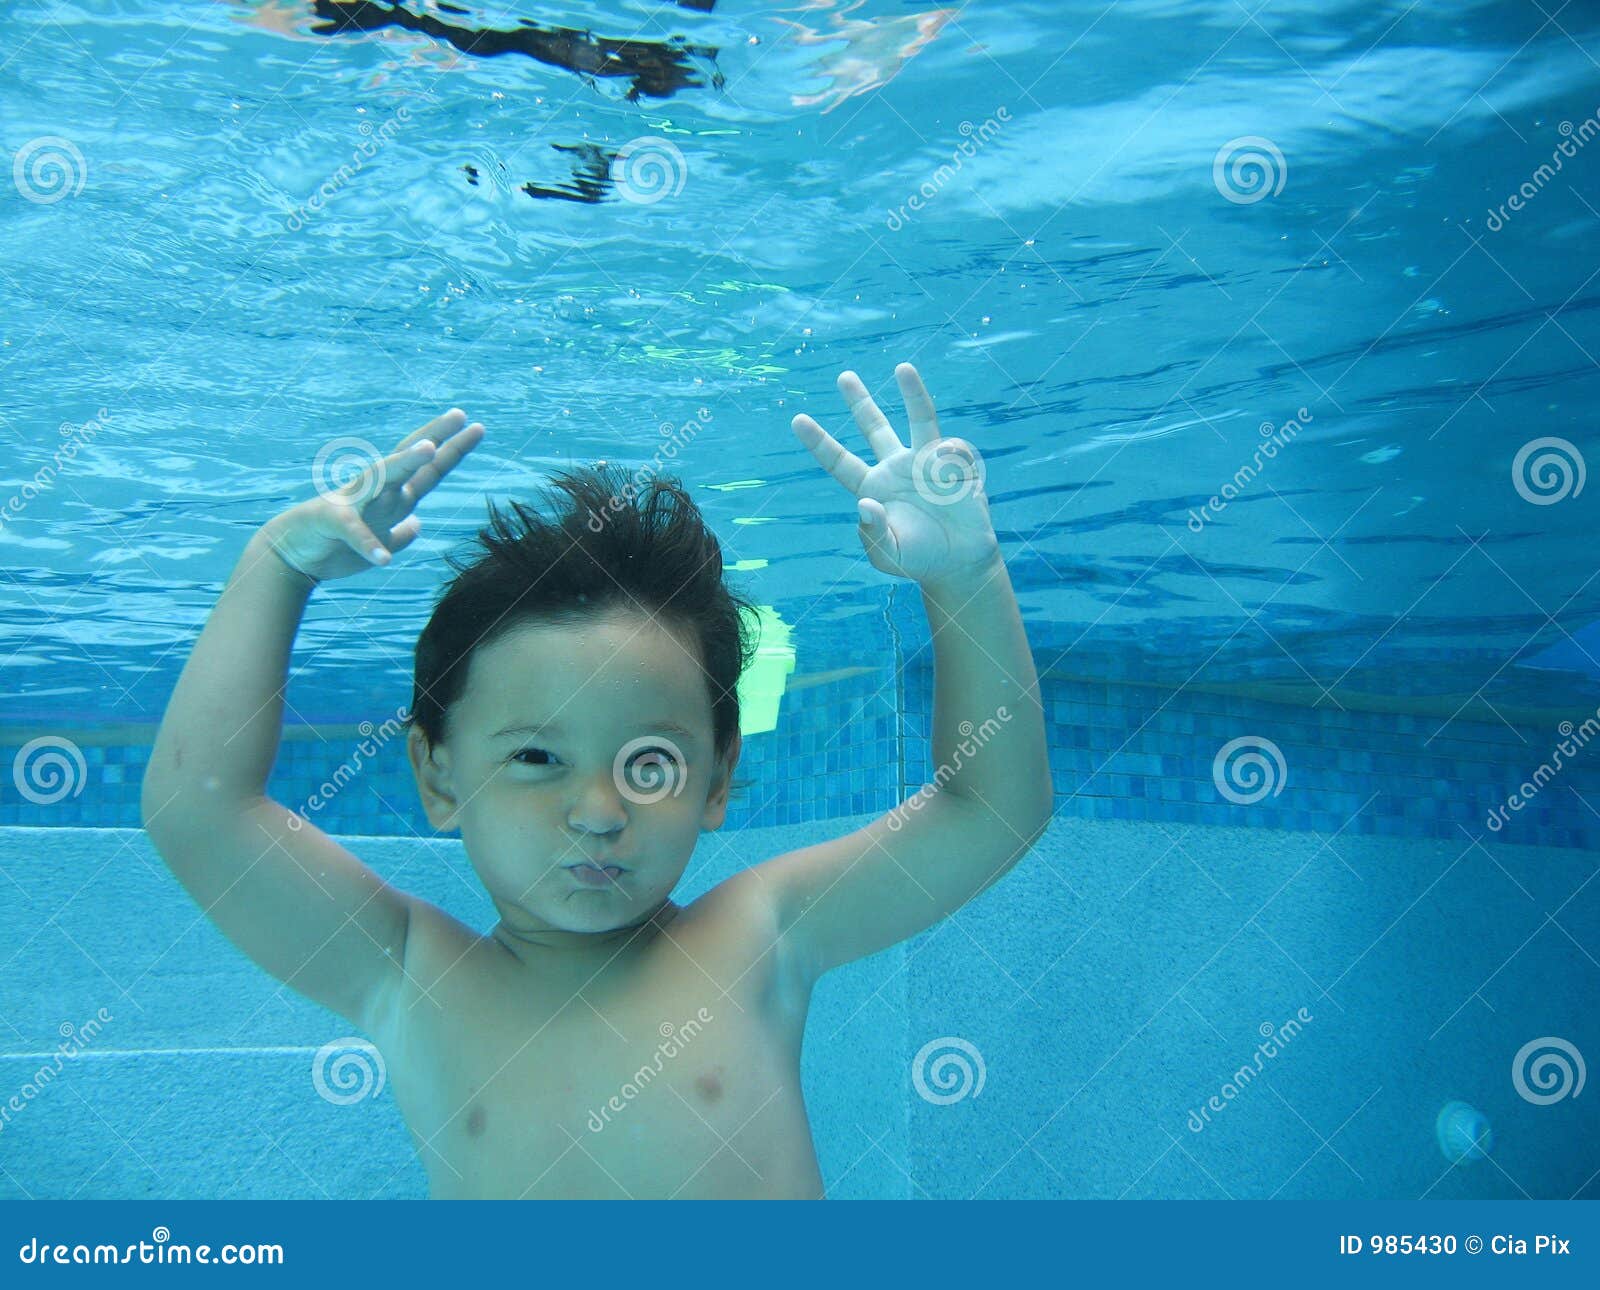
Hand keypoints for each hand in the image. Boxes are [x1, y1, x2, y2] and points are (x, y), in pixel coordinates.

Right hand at [260, 408, 484, 584]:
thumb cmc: (335, 545)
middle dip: (435, 438)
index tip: (476, 427)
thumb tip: (419, 524)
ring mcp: (352, 502)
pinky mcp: (331, 522)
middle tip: (460, 415)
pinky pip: (353, 531)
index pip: (427, 471)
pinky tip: (384, 559)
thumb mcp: (378, 541)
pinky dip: (368, 543)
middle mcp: (375, 491)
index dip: (451, 451)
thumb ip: (400, 532)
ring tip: (429, 450)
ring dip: (404, 463)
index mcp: (389, 497)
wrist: (291, 556)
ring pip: (381, 477)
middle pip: (409, 461)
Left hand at [792, 363, 998, 584]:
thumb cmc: (918, 560)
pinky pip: (951, 450)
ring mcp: (926, 463)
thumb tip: (865, 504)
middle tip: (843, 376)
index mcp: (872, 488)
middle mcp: (896, 468)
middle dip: (859, 401)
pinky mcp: (956, 465)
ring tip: (902, 368)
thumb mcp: (888, 555)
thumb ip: (873, 534)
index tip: (796, 420)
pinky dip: (950, 461)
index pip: (840, 462)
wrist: (960, 562)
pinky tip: (954, 488)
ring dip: (912, 393)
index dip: (819, 442)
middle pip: (874, 427)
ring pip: (919, 419)